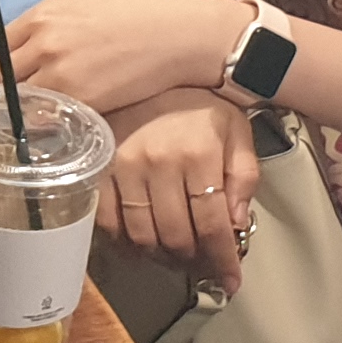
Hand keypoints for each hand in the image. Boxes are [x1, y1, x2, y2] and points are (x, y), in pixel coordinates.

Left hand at [6, 0, 217, 118]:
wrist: (177, 32)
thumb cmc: (141, 7)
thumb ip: (55, 4)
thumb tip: (38, 22)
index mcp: (42, 15)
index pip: (0, 44)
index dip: (8, 58)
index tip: (17, 68)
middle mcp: (44, 44)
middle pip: (1, 76)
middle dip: (10, 85)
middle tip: (28, 91)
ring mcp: (60, 74)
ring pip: (20, 101)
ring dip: (28, 106)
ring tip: (45, 108)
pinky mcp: (81, 101)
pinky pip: (48, 118)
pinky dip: (51, 121)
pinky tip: (63, 118)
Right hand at [100, 85, 260, 291]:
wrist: (147, 61)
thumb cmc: (195, 98)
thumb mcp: (234, 128)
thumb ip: (244, 176)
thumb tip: (236, 223)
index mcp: (198, 153)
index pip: (213, 225)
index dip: (223, 260)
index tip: (230, 282)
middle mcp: (159, 162)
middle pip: (176, 237)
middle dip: (194, 260)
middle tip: (202, 264)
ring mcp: (123, 166)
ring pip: (142, 236)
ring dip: (161, 256)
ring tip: (175, 254)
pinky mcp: (97, 167)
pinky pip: (107, 222)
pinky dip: (125, 242)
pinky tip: (141, 241)